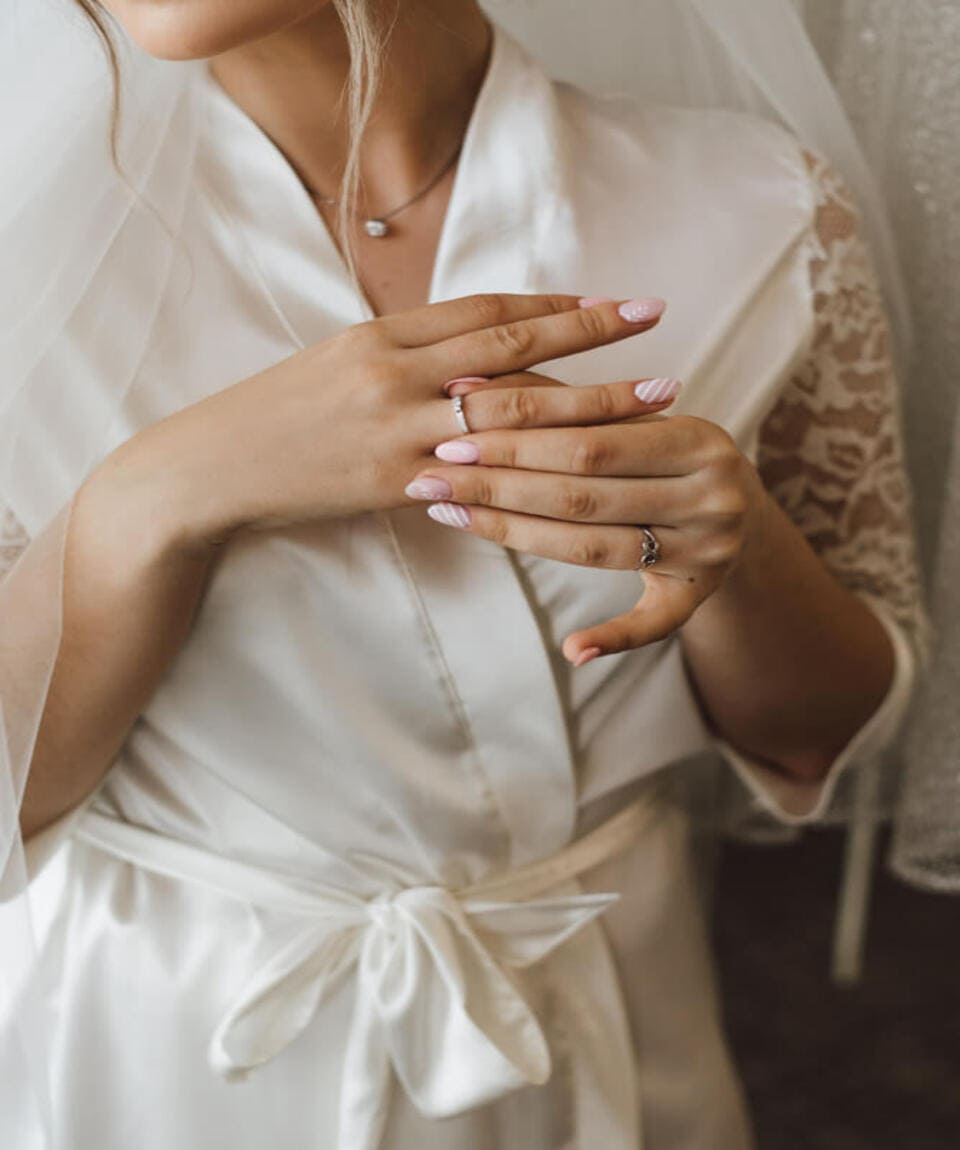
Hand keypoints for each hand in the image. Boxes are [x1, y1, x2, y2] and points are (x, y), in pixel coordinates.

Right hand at [97, 294, 671, 550]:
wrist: (213, 466)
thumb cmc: (278, 415)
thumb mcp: (338, 364)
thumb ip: (406, 357)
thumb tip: (475, 362)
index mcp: (382, 332)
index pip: (485, 310)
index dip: (554, 302)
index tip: (610, 299)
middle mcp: (394, 367)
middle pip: (510, 344)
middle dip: (590, 334)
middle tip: (656, 320)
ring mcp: (393, 423)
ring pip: (509, 407)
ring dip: (587, 402)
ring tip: (650, 399)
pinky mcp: (389, 478)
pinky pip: (477, 471)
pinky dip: (532, 467)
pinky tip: (582, 468)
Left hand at [404, 380, 768, 665]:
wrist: (737, 506)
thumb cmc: (661, 452)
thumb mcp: (630, 419)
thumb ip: (559, 402)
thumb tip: (467, 384)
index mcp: (698, 440)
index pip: (588, 442)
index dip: (515, 440)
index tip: (449, 436)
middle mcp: (710, 497)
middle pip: (584, 494)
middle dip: (498, 483)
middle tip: (431, 475)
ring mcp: (707, 551)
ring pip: (596, 548)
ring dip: (514, 533)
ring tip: (449, 515)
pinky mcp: (698, 597)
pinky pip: (653, 625)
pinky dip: (612, 638)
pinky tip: (570, 648)